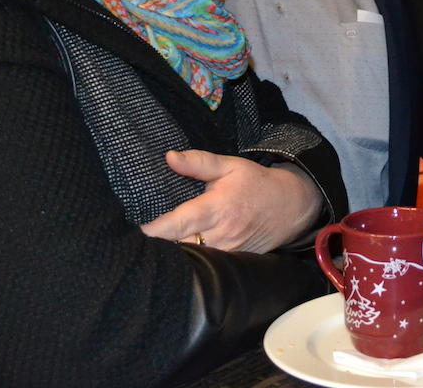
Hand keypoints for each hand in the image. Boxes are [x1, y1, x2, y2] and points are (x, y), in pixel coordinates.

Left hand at [139, 150, 324, 253]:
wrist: (290, 206)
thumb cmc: (256, 184)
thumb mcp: (230, 166)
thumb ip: (199, 162)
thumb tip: (169, 157)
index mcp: (217, 208)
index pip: (177, 224)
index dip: (153, 229)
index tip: (135, 228)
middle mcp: (220, 235)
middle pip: (176, 248)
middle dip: (155, 245)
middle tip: (132, 238)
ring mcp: (225, 253)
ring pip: (187, 260)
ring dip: (169, 255)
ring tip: (149, 247)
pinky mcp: (229, 264)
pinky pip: (201, 266)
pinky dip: (186, 261)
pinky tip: (173, 254)